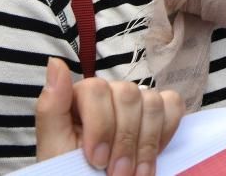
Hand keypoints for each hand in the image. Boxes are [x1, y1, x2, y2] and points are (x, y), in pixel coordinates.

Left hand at [36, 57, 183, 175]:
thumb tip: (55, 62)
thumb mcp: (55, 148)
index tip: (97, 160)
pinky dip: (167, 131)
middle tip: (118, 173)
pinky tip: (153, 155)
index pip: (97, 89)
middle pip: (128, 94)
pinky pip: (173, 105)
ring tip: (136, 173)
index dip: (101, 126)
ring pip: (152, 102)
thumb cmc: (73, 173)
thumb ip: (52, 108)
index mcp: (81, 97)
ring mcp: (137, 102)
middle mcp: (110, 94)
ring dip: (146, 143)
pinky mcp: (161, 112)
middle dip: (125, 139)